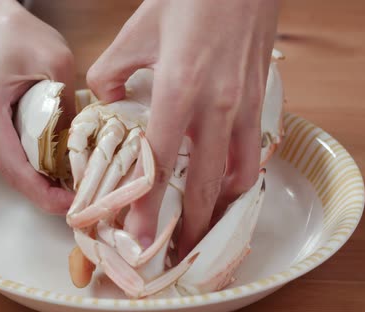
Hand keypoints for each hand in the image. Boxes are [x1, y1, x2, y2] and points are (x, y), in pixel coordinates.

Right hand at [0, 0, 75, 213]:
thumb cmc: (22, 37)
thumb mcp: (58, 64)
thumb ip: (69, 109)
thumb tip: (81, 152)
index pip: (16, 169)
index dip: (46, 194)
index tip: (74, 206)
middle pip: (15, 174)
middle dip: (51, 188)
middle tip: (88, 193)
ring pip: (13, 170)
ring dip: (45, 177)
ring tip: (79, 177)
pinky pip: (11, 160)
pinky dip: (36, 165)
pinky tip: (61, 163)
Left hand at [87, 0, 278, 257]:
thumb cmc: (188, 0)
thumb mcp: (135, 33)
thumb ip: (110, 74)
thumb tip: (104, 101)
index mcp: (178, 89)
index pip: (159, 164)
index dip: (146, 207)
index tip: (137, 238)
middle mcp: (216, 106)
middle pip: (205, 184)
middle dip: (190, 225)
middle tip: (176, 250)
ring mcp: (244, 105)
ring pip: (238, 175)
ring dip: (220, 206)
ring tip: (202, 223)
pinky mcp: (260, 100)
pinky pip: (253, 151)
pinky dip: (240, 175)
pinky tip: (225, 181)